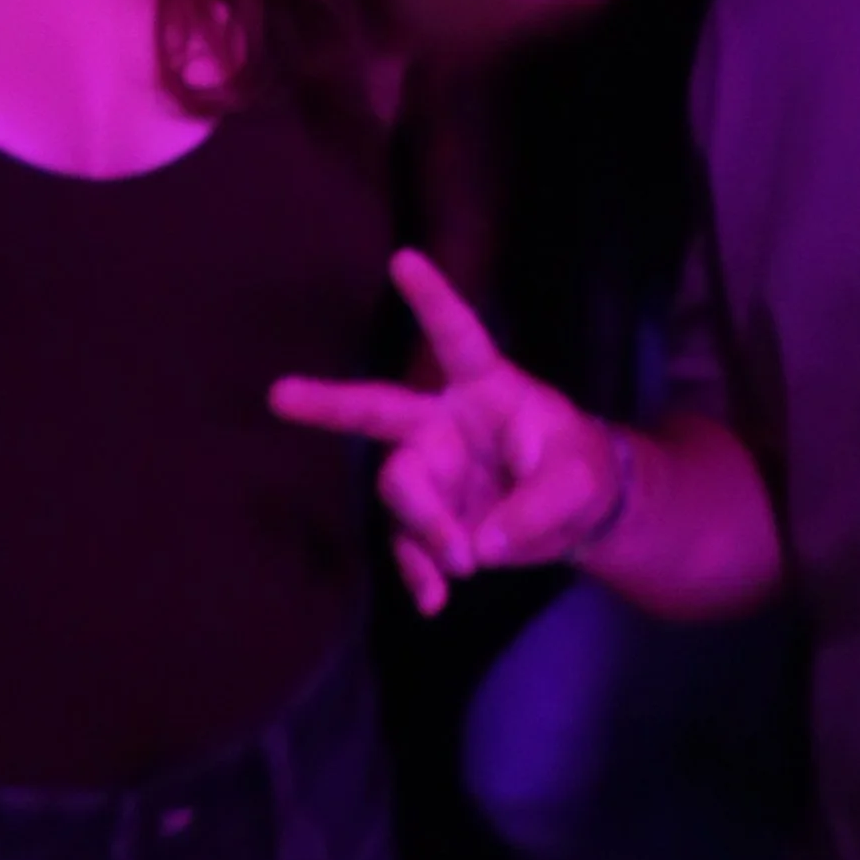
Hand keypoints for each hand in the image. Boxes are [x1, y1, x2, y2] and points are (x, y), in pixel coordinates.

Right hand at [271, 248, 628, 614]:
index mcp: (484, 386)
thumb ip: (537, 506)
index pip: (457, 337)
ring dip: (426, 531)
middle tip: (279, 395)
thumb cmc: (578, 468)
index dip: (433, 299)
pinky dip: (419, 573)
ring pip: (399, 491)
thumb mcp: (579, 480)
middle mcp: (443, 421)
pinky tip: (435, 600)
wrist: (576, 515)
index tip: (405, 258)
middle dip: (327, 402)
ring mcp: (431, 470)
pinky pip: (407, 545)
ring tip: (466, 564)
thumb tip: (479, 544)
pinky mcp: (429, 518)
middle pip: (379, 410)